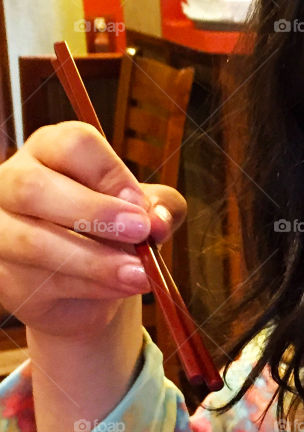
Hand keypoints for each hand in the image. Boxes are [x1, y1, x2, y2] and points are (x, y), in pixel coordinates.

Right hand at [0, 122, 185, 341]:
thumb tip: (158, 219)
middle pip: (34, 186)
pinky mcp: (3, 277)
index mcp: (50, 150)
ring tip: (140, 274)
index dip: (108, 172)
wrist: (93, 285)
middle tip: (140, 232)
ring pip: (33, 242)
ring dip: (94, 260)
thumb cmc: (117, 230)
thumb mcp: (149, 210)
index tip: (141, 203)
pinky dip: (92, 286)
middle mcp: (12, 182)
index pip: (70, 144)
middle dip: (93, 211)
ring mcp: (0, 230)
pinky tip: (124, 287)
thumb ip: (160, 207)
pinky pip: (44, 282)